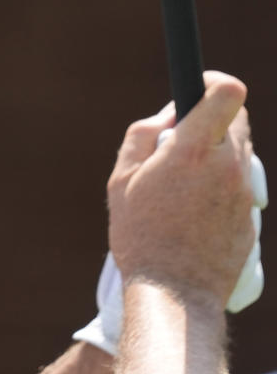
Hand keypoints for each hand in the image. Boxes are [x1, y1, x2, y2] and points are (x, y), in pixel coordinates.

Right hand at [75, 73, 266, 353]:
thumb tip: (168, 114)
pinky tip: (192, 210)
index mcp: (194, 151)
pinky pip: (239, 183)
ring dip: (215, 152)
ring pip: (239, 151)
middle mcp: (228, 166)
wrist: (175, 292)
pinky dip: (219, 184)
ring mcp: (245, 192)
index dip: (214, 80)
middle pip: (237, 118)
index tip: (198, 86)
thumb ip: (144, 136)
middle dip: (211, 118)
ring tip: (181, 184)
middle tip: (179, 141)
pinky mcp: (251, 215)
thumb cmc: (140, 235)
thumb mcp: (122, 180)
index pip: (227, 92)